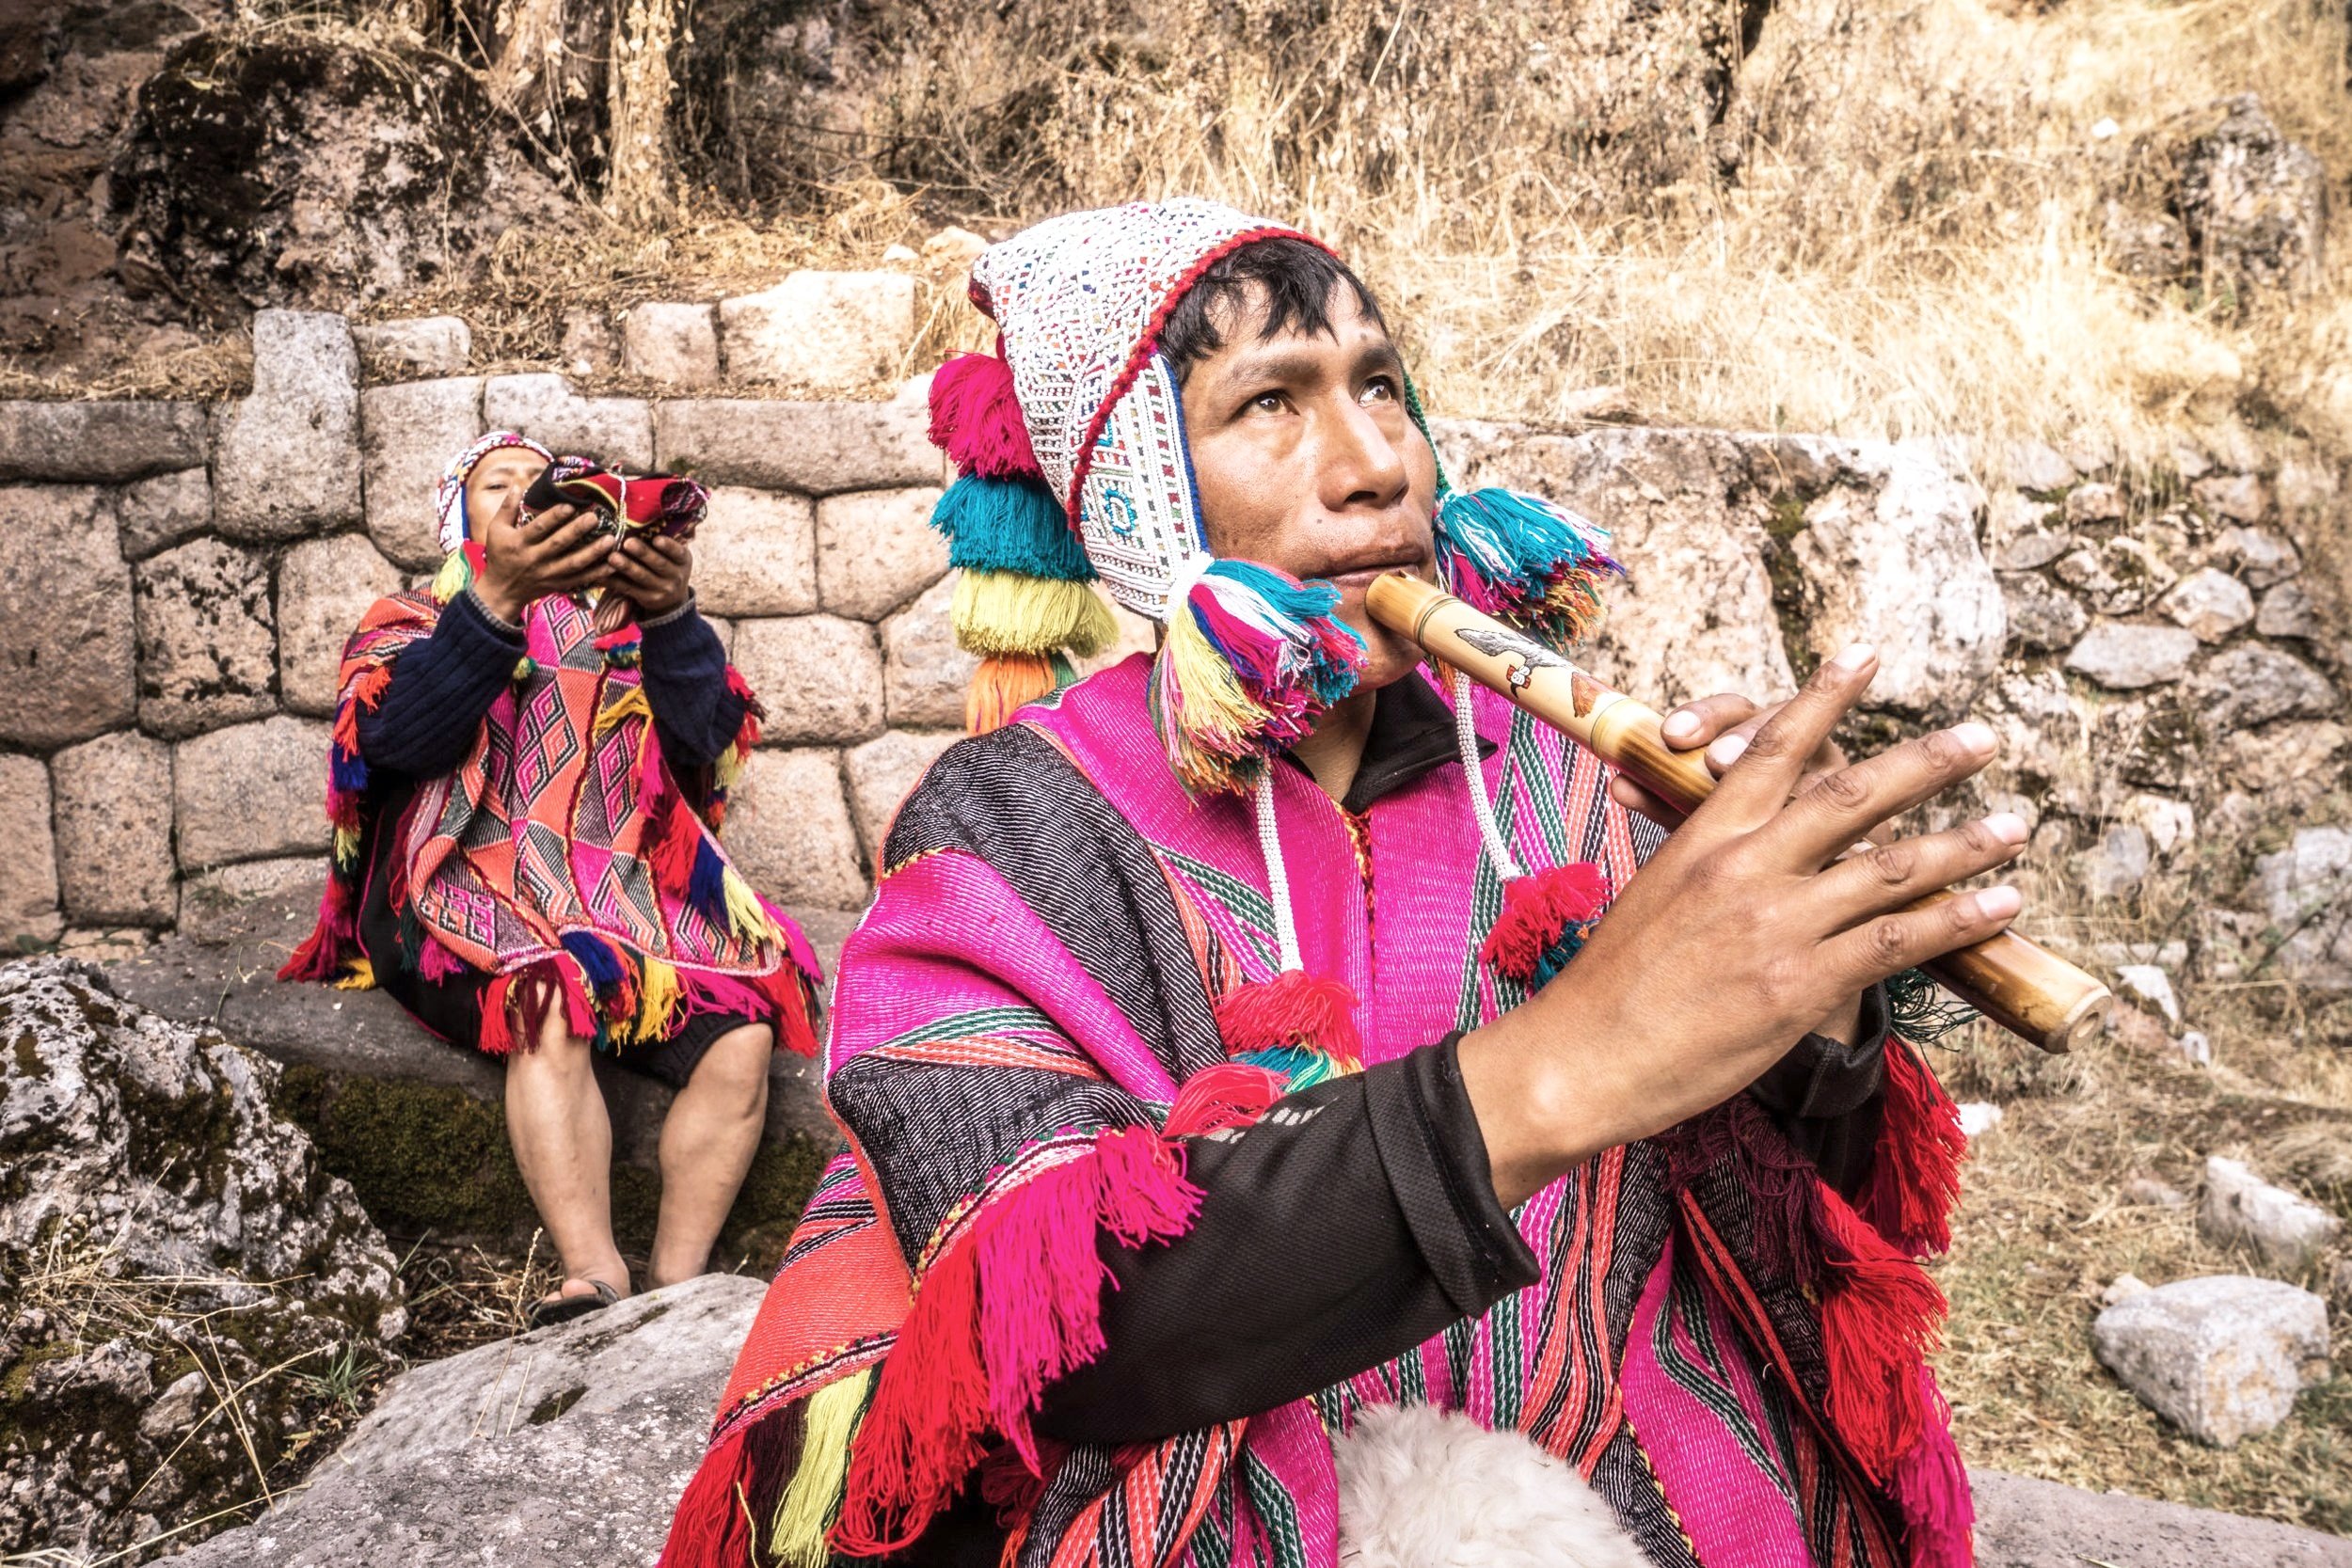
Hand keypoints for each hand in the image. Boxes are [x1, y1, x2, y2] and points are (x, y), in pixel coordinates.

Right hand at [473, 499, 612, 623]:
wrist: (502, 591)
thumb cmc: (500, 555)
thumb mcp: (496, 530)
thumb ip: (507, 508)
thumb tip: (519, 486)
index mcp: (519, 543)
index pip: (539, 528)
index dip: (554, 517)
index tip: (570, 505)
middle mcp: (534, 559)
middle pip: (559, 544)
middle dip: (578, 531)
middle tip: (595, 517)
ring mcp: (548, 574)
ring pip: (574, 563)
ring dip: (593, 552)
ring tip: (610, 539)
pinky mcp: (558, 585)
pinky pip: (580, 579)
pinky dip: (597, 573)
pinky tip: (612, 564)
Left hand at [605, 532, 692, 616]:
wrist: (672, 599)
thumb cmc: (668, 566)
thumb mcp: (674, 555)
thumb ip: (665, 540)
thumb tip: (645, 517)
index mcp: (683, 560)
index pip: (678, 552)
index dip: (668, 546)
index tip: (656, 539)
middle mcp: (676, 576)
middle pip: (658, 564)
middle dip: (642, 553)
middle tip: (627, 542)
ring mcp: (662, 590)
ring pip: (641, 577)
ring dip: (626, 566)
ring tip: (612, 557)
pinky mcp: (647, 599)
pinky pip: (628, 589)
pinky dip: (614, 581)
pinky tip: (601, 574)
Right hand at [1458, 645, 2027, 1206]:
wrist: (1582, 1055)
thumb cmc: (1608, 986)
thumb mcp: (1651, 897)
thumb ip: (1703, 860)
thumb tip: (1732, 838)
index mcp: (1703, 837)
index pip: (1773, 748)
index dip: (1825, 699)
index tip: (1865, 658)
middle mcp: (1745, 866)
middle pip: (1851, 794)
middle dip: (1927, 761)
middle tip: (1982, 737)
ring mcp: (1776, 922)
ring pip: (1891, 866)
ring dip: (1964, 843)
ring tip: (2014, 827)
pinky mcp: (1800, 982)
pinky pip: (1896, 940)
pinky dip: (1956, 919)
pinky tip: (1998, 904)